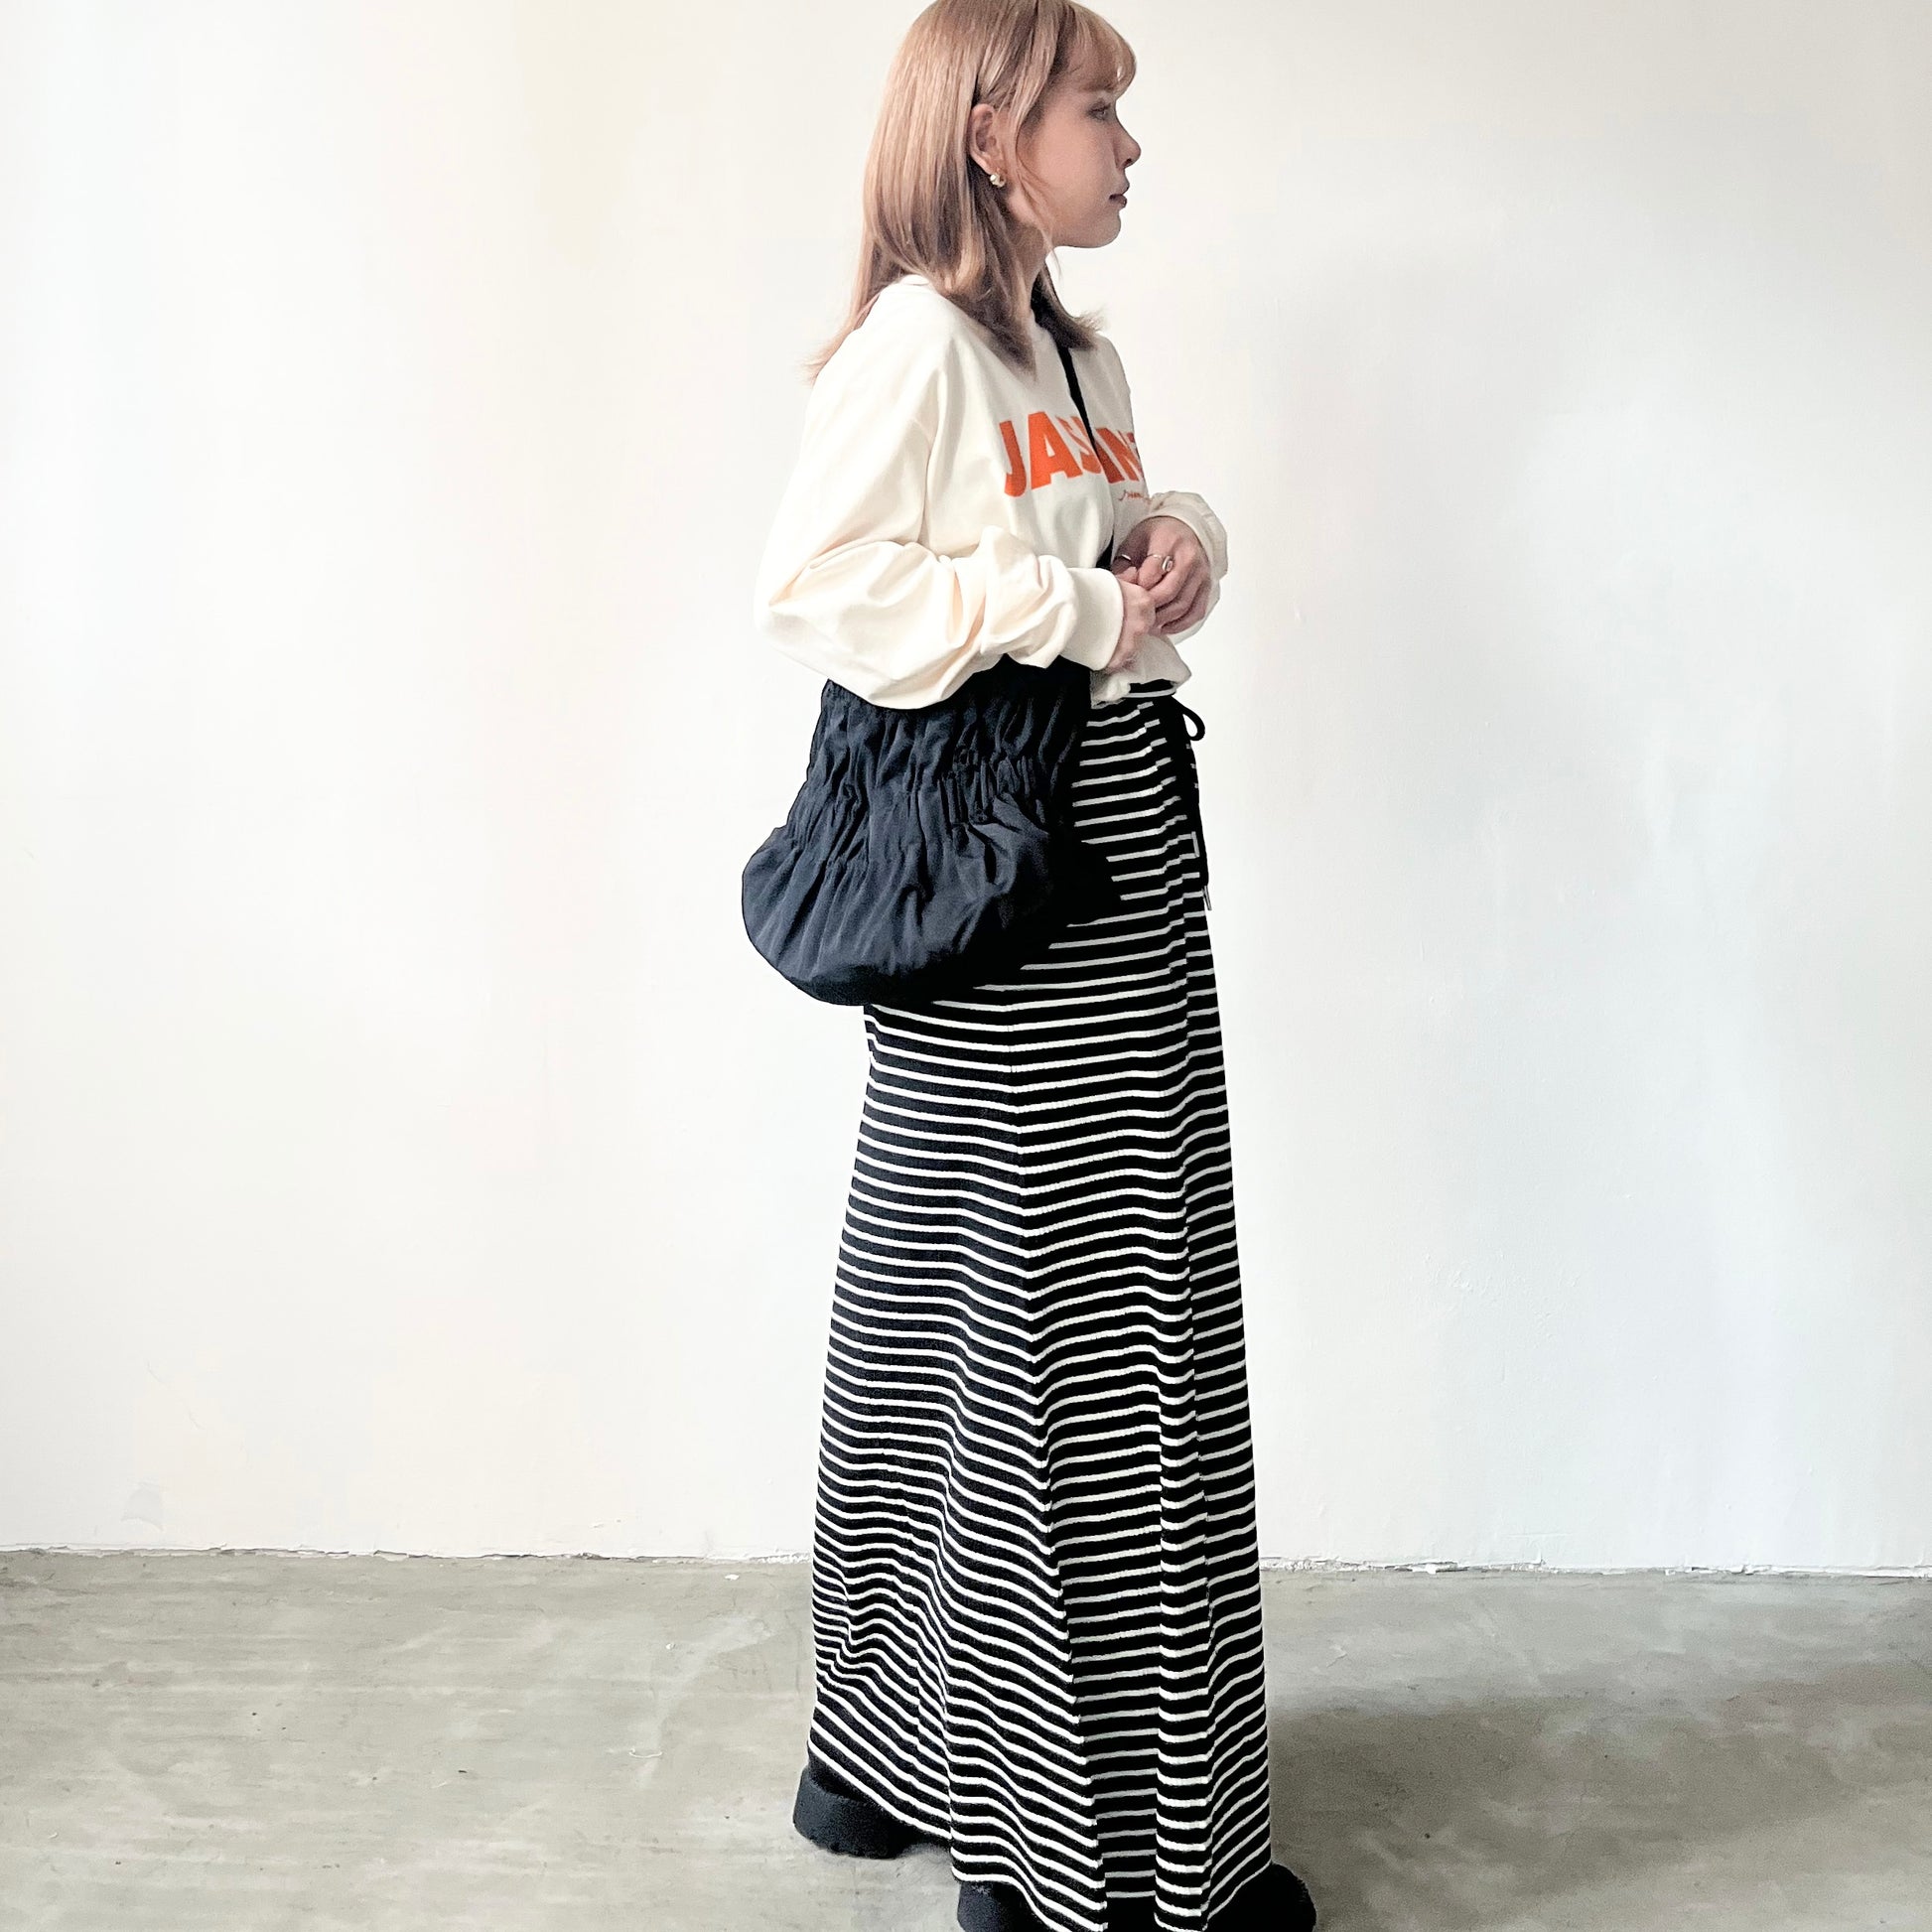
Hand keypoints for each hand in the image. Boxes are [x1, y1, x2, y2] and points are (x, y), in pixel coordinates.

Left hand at [1112, 514, 1210, 637]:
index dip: (1138, 589)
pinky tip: (1164, 627)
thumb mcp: (1135, 541)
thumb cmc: (1157, 536)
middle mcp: (1189, 558)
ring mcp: (1200, 574)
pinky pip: (1196, 612)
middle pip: (1168, 592)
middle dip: (1149, 608)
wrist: (1182, 529)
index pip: (1152, 573)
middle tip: (1136, 615)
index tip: (1128, 596)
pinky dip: (1179, 624)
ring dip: (1162, 619)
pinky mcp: (1206, 587)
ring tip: (1147, 623)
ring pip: (1182, 605)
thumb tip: (1120, 586)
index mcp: (1169, 542)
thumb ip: (1125, 564)